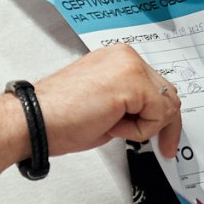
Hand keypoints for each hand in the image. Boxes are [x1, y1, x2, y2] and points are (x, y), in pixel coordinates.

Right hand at [31, 43, 184, 158]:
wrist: (35, 121)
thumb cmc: (58, 117)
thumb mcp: (106, 106)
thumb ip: (131, 103)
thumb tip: (152, 115)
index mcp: (117, 58)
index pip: (156, 86)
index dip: (160, 115)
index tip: (163, 137)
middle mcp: (125, 56)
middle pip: (168, 94)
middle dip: (163, 124)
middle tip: (161, 147)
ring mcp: (129, 65)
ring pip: (167, 104)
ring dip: (146, 126)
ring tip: (113, 127)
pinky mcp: (132, 80)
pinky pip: (158, 114)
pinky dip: (141, 130)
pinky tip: (113, 125)